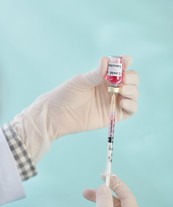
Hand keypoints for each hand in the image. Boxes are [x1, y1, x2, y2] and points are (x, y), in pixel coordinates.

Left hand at [12, 56, 138, 161]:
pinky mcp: (114, 115)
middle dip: (131, 78)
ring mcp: (114, 102)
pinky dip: (132, 105)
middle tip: (122, 79)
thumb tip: (107, 60)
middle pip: (132, 80)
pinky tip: (122, 102)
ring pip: (133, 94)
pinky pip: (131, 110)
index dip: (126, 63)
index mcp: (104, 77)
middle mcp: (112, 88)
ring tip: (121, 90)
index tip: (127, 60)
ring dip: (132, 90)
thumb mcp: (81, 81)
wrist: (59, 115)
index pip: (121, 68)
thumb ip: (96, 74)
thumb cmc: (67, 94)